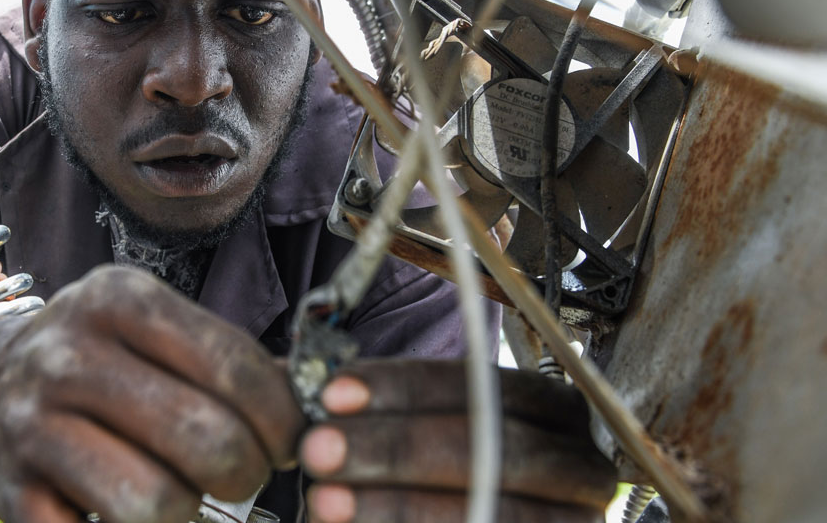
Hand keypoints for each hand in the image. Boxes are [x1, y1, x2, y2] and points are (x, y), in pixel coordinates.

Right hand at [0, 264, 302, 522]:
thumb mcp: (149, 331)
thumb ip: (226, 362)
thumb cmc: (94, 363)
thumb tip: (317, 408)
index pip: (235, 366)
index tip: (287, 442)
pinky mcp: (10, 491)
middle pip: (206, 439)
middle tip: (241, 476)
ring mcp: (31, 425)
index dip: (282, 419)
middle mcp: (68, 354)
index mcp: (118, 299)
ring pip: (157, 503)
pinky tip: (133, 519)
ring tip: (180, 496)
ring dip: (187, 515)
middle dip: (246, 472)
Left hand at [300, 359, 616, 522]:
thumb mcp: (422, 442)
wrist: (463, 522)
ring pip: (490, 510)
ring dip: (400, 507)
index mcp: (555, 415)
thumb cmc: (441, 488)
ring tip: (326, 501)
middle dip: (397, 448)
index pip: (486, 386)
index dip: (407, 389)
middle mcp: (582, 469)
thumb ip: (382, 417)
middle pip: (494, 449)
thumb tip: (314, 390)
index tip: (333, 394)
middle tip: (318, 450)